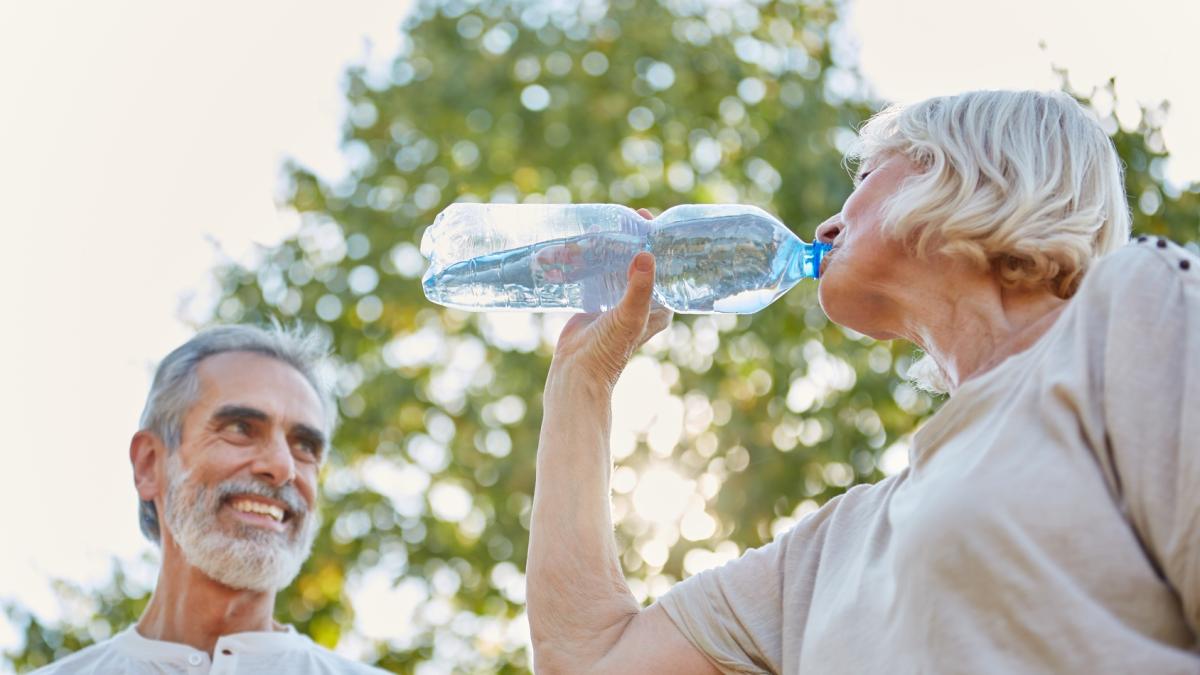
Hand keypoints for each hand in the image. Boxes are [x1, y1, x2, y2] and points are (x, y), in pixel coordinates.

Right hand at [550, 208, 672, 390]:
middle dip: (628, 240)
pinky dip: (587, 260)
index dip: (657, 241)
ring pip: (615, 265)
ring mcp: (617, 299)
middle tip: (619, 218)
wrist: (577, 371)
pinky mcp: (596, 300)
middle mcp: (641, 301)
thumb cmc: (609, 350)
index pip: (664, 265)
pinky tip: (578, 245)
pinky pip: (595, 273)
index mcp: (659, 305)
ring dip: (606, 248)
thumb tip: (646, 255)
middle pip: (638, 261)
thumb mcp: (629, 316)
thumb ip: (639, 287)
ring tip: (597, 228)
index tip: (645, 218)